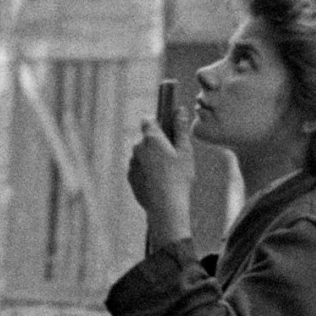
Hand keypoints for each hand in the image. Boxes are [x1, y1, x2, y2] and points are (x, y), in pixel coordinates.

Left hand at [127, 114, 193, 247]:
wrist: (165, 206)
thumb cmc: (179, 177)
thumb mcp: (185, 151)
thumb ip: (180, 129)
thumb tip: (179, 109)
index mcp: (151, 138)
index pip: (148, 120)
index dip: (156, 122)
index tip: (166, 129)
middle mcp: (137, 148)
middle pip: (146, 139)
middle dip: (156, 144)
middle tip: (172, 156)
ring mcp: (132, 163)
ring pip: (142, 155)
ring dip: (151, 158)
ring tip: (168, 173)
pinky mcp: (130, 177)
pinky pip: (139, 169)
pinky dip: (147, 172)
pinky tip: (160, 182)